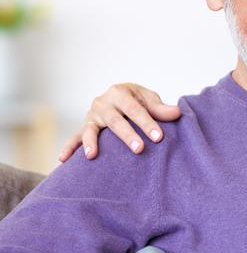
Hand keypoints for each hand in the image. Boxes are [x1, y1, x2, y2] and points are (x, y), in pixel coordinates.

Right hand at [59, 83, 180, 161]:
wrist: (119, 97)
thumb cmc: (137, 100)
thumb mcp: (149, 100)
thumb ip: (161, 109)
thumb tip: (177, 112)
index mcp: (120, 92)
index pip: (135, 109)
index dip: (147, 123)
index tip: (159, 137)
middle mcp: (103, 102)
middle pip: (115, 120)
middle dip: (127, 135)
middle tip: (139, 149)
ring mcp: (92, 115)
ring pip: (91, 129)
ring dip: (91, 142)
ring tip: (92, 155)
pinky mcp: (85, 127)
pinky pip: (74, 137)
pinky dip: (69, 148)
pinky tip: (63, 159)